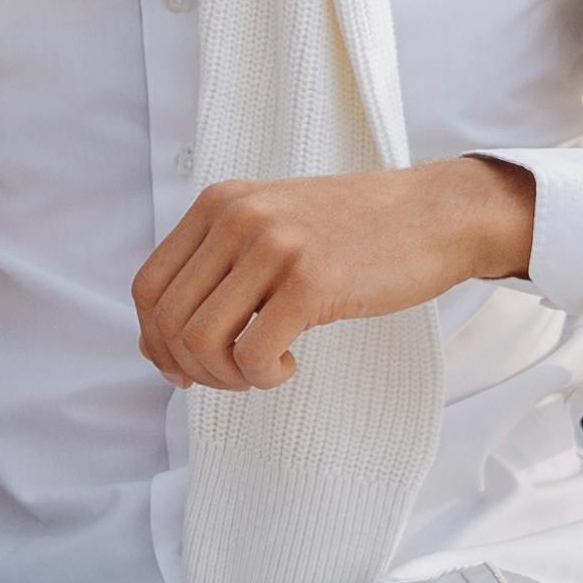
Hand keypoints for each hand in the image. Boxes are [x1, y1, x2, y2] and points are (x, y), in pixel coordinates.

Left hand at [131, 157, 537, 393]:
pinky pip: (253, 357)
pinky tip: (291, 364)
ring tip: (263, 372)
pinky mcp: (311, 282)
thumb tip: (168, 342)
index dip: (156, 343)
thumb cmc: (356, 234)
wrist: (435, 215)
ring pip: (202, 342)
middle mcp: (237, 218)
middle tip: (233, 378)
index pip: (148, 287)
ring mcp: (273, 247)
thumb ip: (222, 263)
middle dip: (191, 369)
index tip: (184, 371)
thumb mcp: (273, 225)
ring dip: (227, 377)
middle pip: (169, 321)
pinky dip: (264, 377)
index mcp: (219, 204)